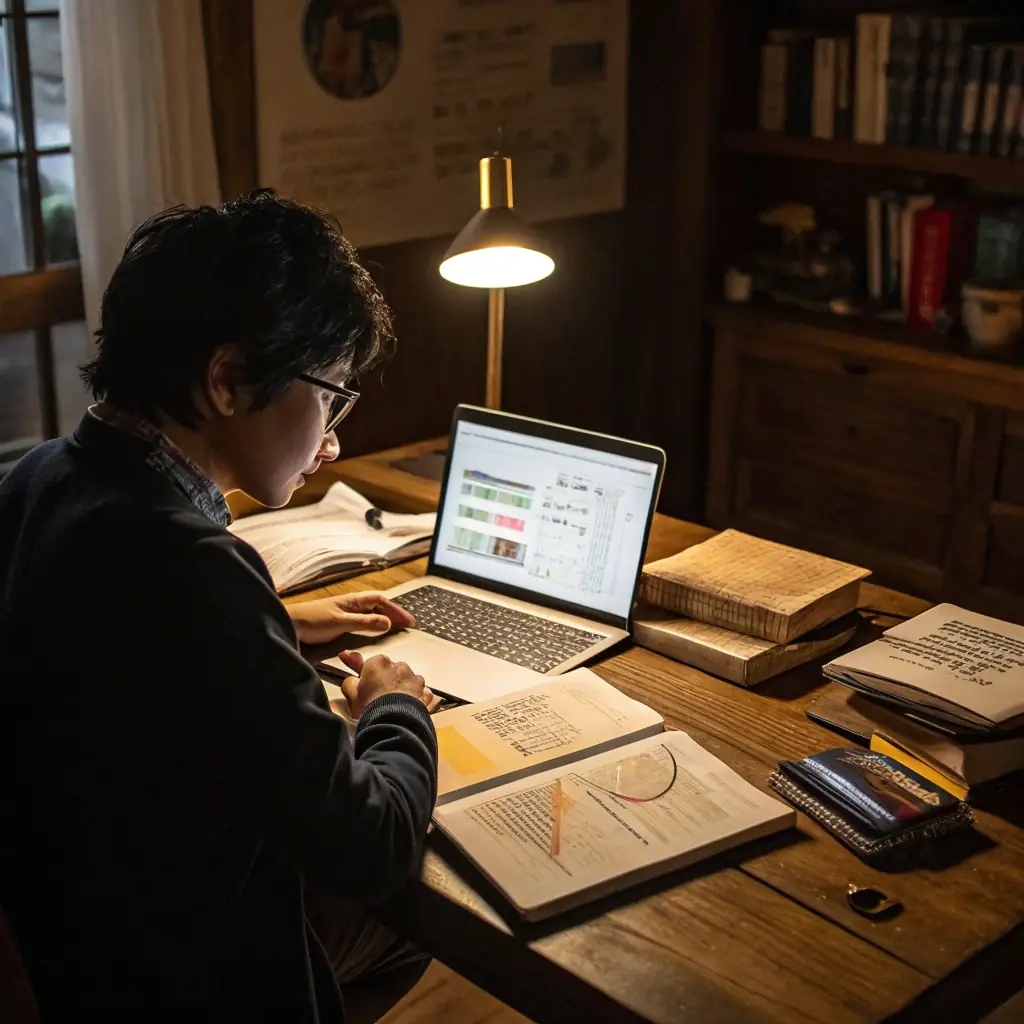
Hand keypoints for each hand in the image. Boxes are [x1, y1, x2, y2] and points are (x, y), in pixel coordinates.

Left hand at [287, 592, 415, 645]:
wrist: (288, 625)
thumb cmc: (311, 620)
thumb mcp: (341, 622)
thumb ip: (364, 623)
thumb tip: (388, 623)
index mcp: (352, 601)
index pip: (380, 601)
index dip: (396, 610)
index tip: (409, 621)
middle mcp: (350, 605)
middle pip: (378, 606)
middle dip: (394, 613)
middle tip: (408, 625)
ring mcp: (344, 614)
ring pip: (370, 614)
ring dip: (385, 619)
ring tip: (397, 627)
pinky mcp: (338, 624)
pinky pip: (362, 622)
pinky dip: (373, 625)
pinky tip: (375, 633)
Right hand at [334, 651, 440, 716]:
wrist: (394, 723)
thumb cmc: (371, 707)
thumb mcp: (351, 695)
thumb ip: (350, 683)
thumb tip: (352, 681)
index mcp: (379, 662)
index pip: (372, 664)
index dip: (368, 676)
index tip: (365, 684)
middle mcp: (399, 666)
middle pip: (391, 671)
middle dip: (387, 681)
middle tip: (378, 698)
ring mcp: (414, 679)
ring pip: (408, 681)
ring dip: (402, 689)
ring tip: (395, 706)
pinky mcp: (425, 693)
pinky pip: (421, 693)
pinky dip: (417, 698)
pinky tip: (410, 708)